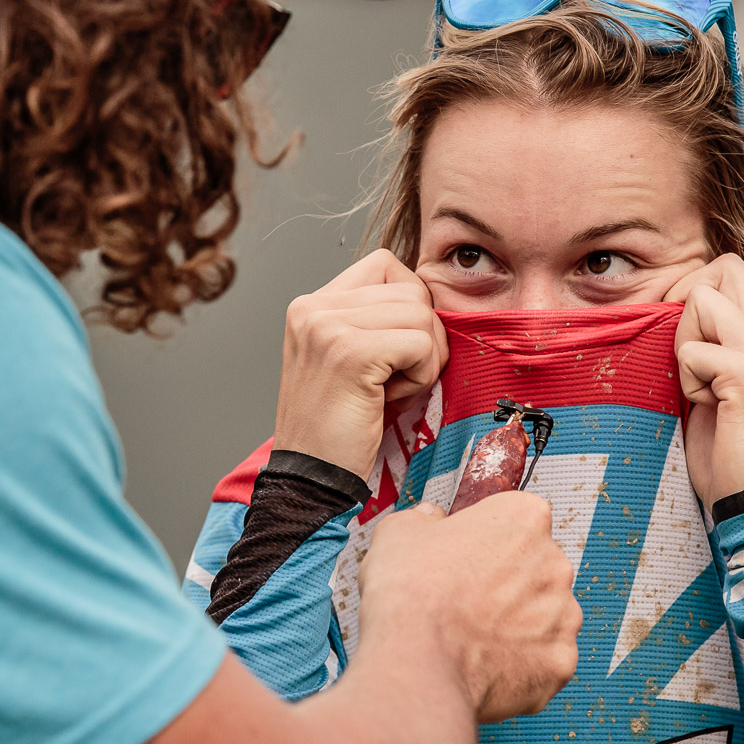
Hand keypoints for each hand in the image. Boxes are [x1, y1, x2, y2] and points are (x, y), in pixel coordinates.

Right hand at [273, 250, 447, 477]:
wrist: (310, 478)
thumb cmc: (339, 426)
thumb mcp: (348, 358)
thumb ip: (375, 319)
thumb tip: (434, 295)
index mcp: (310, 304)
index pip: (384, 264)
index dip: (408, 303)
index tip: (393, 349)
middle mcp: (312, 307)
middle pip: (411, 287)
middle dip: (422, 335)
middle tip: (394, 378)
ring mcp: (327, 327)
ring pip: (421, 314)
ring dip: (424, 359)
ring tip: (390, 389)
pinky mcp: (350, 352)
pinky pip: (422, 344)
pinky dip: (421, 376)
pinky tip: (391, 399)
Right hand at [357, 494, 581, 723]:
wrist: (418, 660)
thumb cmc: (411, 592)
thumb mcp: (399, 531)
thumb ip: (423, 519)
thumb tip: (429, 520)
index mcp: (524, 518)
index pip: (516, 521)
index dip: (486, 540)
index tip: (465, 556)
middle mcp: (555, 563)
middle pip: (535, 570)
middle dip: (507, 584)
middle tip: (465, 600)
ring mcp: (563, 616)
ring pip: (543, 617)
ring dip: (517, 625)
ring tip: (471, 637)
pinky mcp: (560, 662)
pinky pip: (543, 660)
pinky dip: (520, 665)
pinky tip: (484, 664)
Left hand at [664, 254, 743, 506]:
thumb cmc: (738, 455)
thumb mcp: (730, 389)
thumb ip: (719, 349)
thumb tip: (682, 318)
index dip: (706, 288)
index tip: (691, 335)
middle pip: (728, 268)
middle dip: (692, 300)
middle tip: (689, 351)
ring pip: (705, 299)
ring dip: (687, 340)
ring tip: (700, 383)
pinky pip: (691, 351)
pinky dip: (686, 380)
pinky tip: (706, 408)